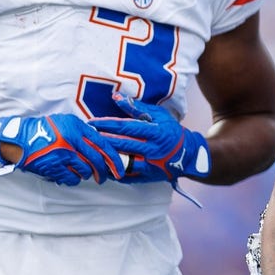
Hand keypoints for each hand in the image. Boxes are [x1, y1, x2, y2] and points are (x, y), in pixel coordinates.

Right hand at [0, 114, 124, 185]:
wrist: (19, 138)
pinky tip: (69, 174)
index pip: (103, 144)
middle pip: (96, 161)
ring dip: (85, 174)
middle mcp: (71, 140)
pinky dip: (73, 179)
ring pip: (85, 171)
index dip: (114, 159)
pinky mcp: (54, 167)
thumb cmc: (43, 130)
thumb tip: (101, 144)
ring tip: (80, 171)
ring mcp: (62, 154)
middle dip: (103, 173)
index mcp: (77, 127)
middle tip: (102, 178)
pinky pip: (72, 178)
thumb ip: (83, 131)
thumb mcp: (65, 122)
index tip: (119, 169)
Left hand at [89, 93, 209, 182]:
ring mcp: (150, 165)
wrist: (188, 155)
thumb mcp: (159, 115)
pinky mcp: (148, 176)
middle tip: (86, 136)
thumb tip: (116, 97)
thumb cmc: (171, 131)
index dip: (108, 124)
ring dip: (105, 156)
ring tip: (90, 150)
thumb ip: (137, 108)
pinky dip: (114, 171)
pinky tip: (102, 166)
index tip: (91, 122)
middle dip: (102, 139)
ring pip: (123, 161)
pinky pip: (127, 176)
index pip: (127, 127)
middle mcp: (152, 149)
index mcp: (156, 132)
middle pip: (122, 144)